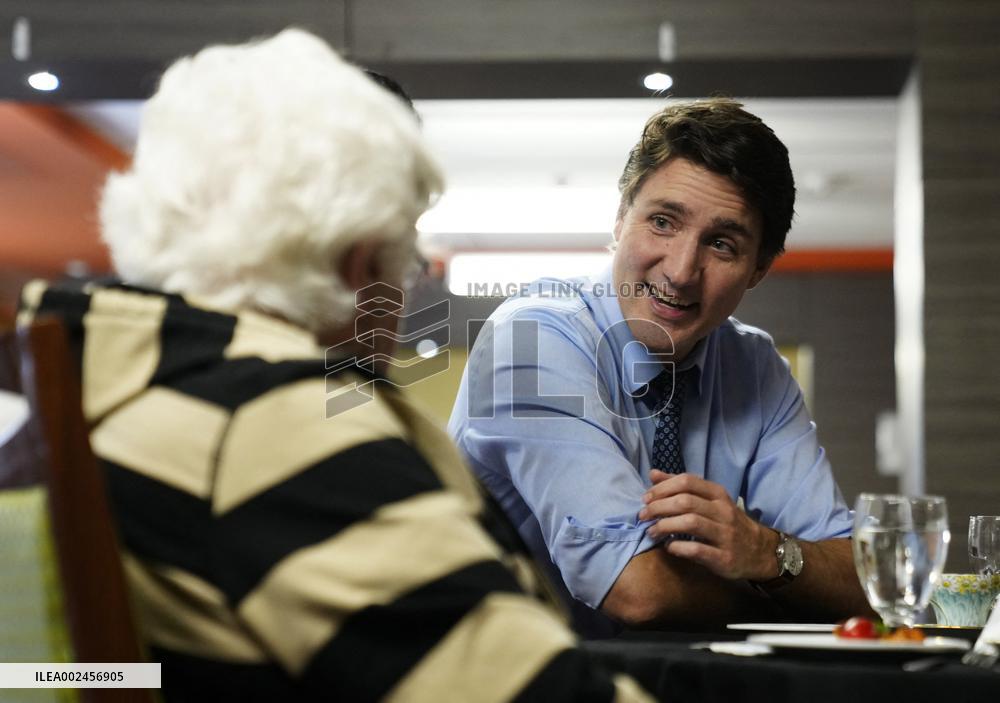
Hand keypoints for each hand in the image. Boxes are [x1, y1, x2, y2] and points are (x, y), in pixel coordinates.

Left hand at [637, 470, 777, 580]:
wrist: (760, 551)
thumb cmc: (727, 522)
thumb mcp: (710, 500)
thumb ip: (682, 487)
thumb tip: (653, 474)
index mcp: (718, 494)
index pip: (687, 481)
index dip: (662, 488)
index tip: (645, 498)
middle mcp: (723, 511)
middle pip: (685, 501)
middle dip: (658, 507)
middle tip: (643, 515)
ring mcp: (725, 535)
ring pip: (690, 523)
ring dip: (665, 526)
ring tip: (651, 531)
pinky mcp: (724, 558)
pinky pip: (697, 550)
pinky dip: (678, 547)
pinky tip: (668, 547)